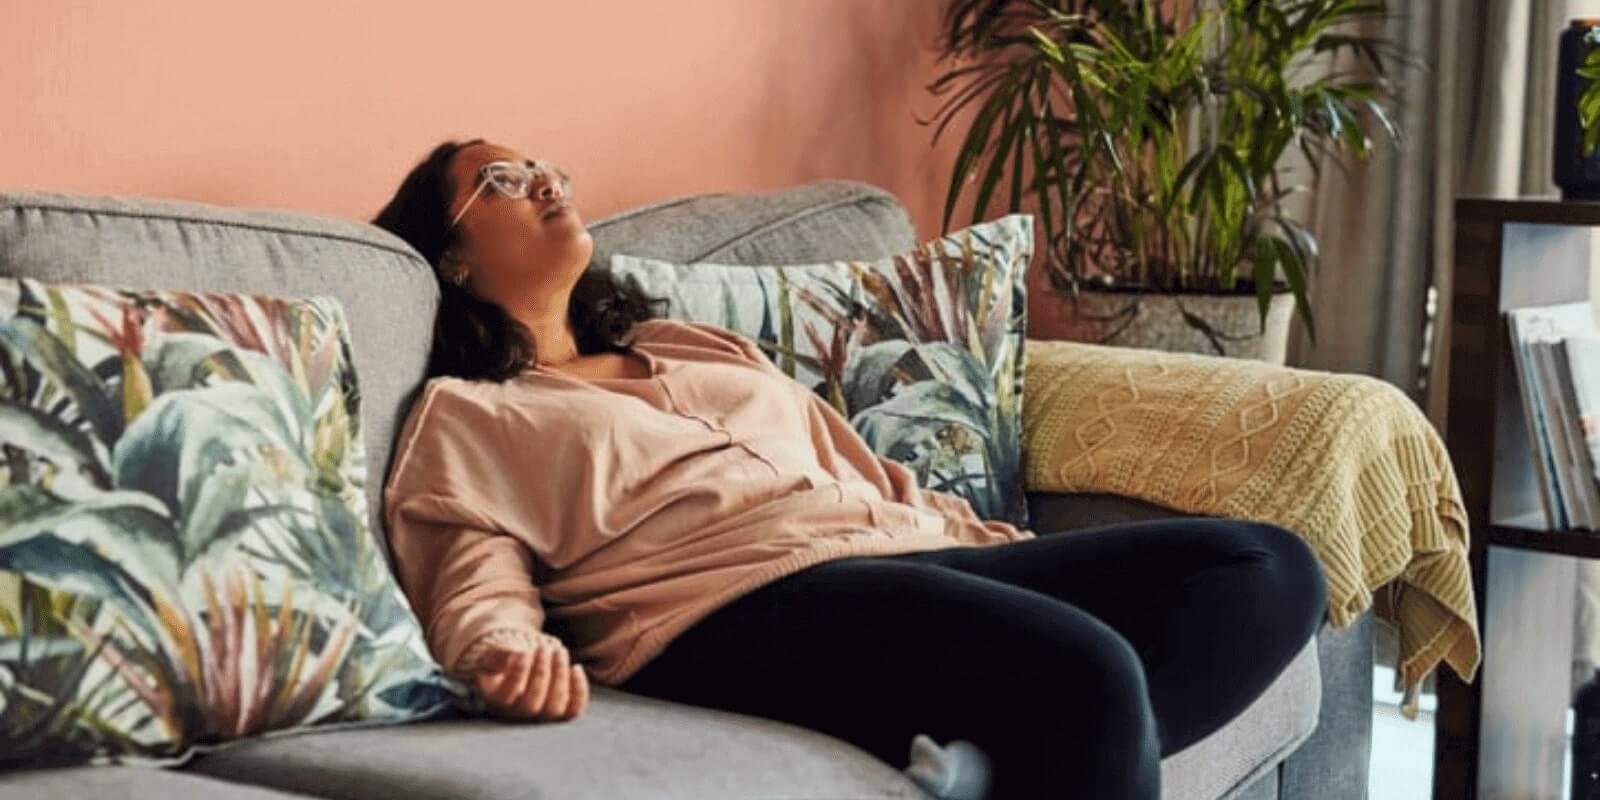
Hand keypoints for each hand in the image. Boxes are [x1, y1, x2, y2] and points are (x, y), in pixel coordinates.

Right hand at [473, 640, 589, 721]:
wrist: (519, 662)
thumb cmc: (503, 659)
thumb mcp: (494, 653)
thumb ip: (499, 655)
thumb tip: (516, 653)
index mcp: (496, 700)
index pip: (507, 696)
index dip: (518, 673)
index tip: (523, 651)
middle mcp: (518, 713)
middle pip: (532, 705)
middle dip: (541, 673)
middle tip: (543, 648)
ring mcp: (541, 715)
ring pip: (554, 708)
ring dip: (560, 678)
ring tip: (559, 652)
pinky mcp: (562, 710)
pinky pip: (574, 709)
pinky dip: (579, 691)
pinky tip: (576, 667)